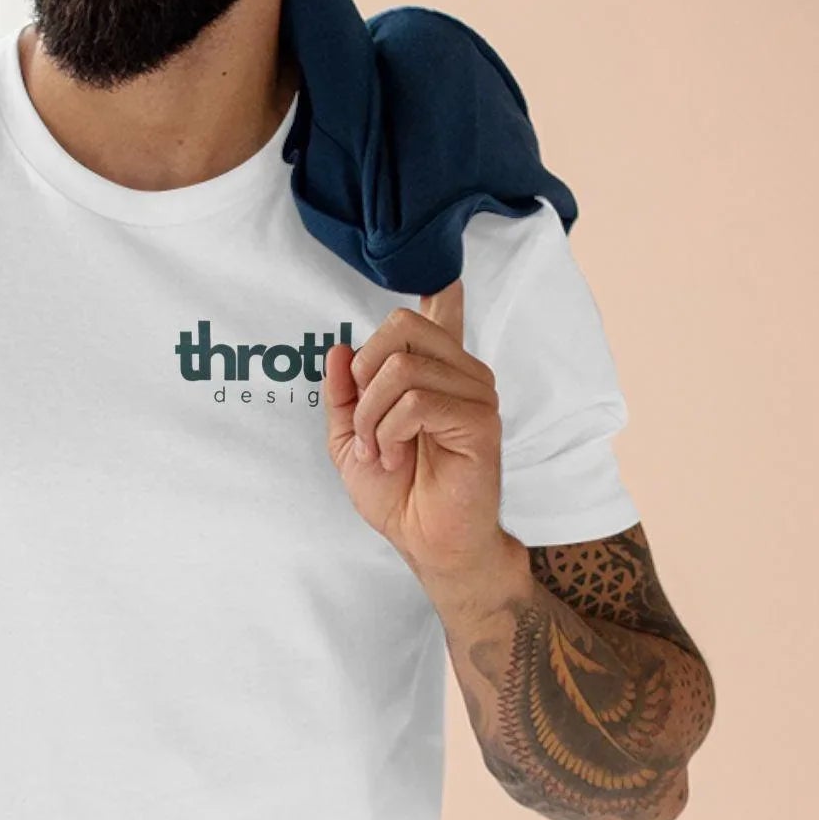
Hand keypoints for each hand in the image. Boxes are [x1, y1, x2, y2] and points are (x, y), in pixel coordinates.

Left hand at [322, 277, 518, 590]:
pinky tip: (397, 457)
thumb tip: (339, 349)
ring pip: (401, 368)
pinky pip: (416, 401)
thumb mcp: (350, 439)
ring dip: (373, 417)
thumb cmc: (396, 494)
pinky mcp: (479, 419)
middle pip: (400, 327)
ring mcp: (475, 393)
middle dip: (363, 377)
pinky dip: (390, 432)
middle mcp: (460, 374)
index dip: (443, 292)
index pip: (442, 315)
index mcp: (434, 373)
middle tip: (367, 424)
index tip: (447, 278)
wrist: (423, 541)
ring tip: (383, 452)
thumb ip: (343, 395)